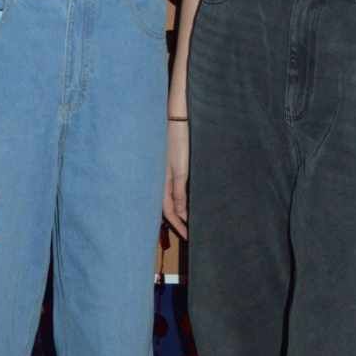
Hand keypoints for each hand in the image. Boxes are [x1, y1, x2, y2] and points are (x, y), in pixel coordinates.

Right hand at [162, 119, 188, 239]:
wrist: (178, 119)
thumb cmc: (178, 143)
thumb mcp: (180, 170)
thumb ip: (179, 192)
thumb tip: (181, 213)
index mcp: (162, 182)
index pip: (169, 211)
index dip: (179, 225)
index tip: (189, 237)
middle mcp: (163, 179)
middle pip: (170, 206)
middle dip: (179, 220)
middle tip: (190, 232)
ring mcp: (169, 172)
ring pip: (174, 196)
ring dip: (182, 209)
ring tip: (192, 220)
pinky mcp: (175, 164)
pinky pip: (177, 186)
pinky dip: (183, 196)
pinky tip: (190, 198)